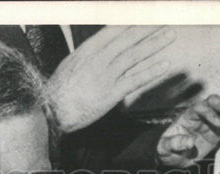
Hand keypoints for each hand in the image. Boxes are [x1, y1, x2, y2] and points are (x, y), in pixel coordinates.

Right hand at [48, 26, 174, 132]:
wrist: (50, 112)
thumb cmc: (58, 93)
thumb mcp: (70, 66)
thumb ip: (88, 57)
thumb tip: (99, 50)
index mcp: (87, 50)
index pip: (113, 29)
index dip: (131, 20)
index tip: (145, 14)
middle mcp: (98, 59)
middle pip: (127, 39)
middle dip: (147, 27)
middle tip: (164, 17)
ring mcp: (105, 76)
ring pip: (134, 56)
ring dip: (154, 45)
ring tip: (170, 35)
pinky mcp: (110, 94)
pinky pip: (134, 80)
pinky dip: (150, 71)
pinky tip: (164, 64)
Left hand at [156, 95, 219, 167]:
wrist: (173, 158)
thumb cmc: (167, 150)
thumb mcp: (165, 148)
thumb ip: (175, 143)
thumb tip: (189, 142)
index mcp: (187, 116)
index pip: (200, 108)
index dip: (210, 114)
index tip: (218, 124)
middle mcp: (200, 116)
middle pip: (212, 102)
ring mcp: (209, 122)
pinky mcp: (216, 131)